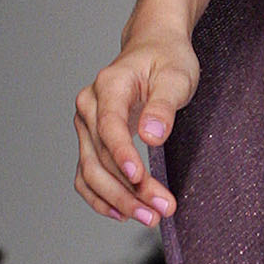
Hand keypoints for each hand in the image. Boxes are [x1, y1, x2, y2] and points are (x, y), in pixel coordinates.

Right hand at [75, 29, 196, 227]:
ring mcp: (86, 125)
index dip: (122, 155)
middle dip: (128, 189)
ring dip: (117, 199)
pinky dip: (100, 197)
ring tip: (149, 216)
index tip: (139, 178)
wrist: (154, 47)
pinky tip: (122, 213)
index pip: (109, 126)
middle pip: (99, 156)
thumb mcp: (176, 76)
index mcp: (109, 86)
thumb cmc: (167, 59)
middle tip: (159, 210)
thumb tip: (151, 135)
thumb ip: (163, 105)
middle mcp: (89, 106)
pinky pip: (86, 174)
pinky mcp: (91, 140)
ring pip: (91, 171)